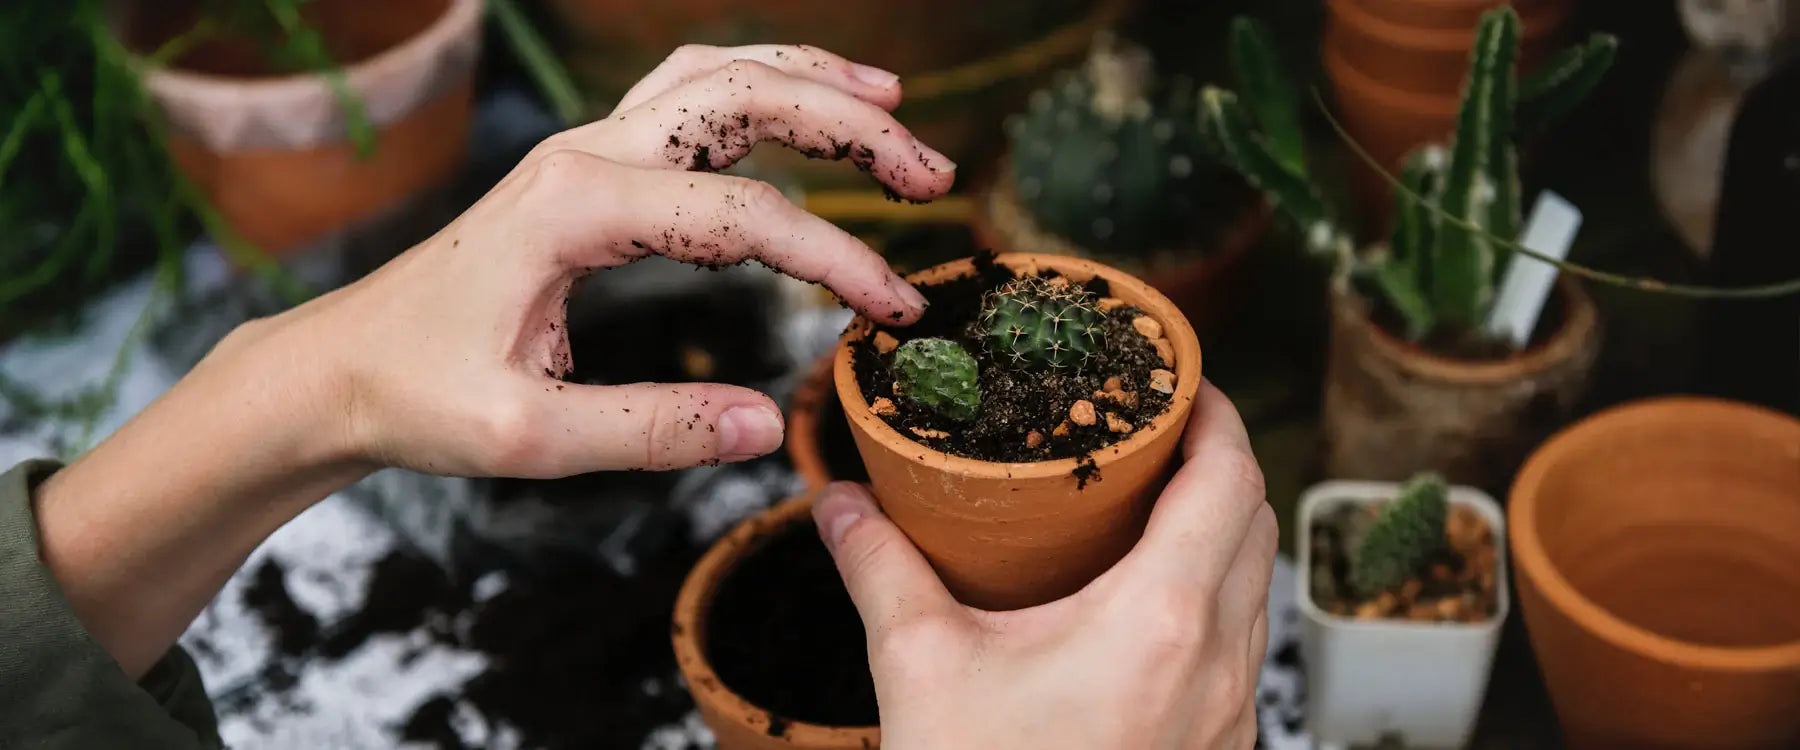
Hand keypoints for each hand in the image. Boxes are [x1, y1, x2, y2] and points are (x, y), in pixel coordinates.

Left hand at [29, 43, 954, 678]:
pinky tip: (808, 105)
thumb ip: (652, 430)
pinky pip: (688, 97)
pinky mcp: (588, 167)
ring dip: (812, 84)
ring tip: (894, 110)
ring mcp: (585, 149)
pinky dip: (761, 89)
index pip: (744, 215)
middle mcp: (585, 155)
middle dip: (851, 126)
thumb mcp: (529, 437)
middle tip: (932, 173)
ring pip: (718, 76)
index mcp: (575, 209)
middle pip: (744, 98)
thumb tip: (766, 426)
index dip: (836, 260)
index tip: (895, 312)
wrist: (340, 367)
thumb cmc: (420, 397)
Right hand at [814, 383, 1275, 748]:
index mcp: (1161, 620)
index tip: (1179, 378)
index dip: (1215, 412)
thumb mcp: (919, 667)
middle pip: (1255, 521)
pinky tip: (1148, 600)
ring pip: (1256, 586)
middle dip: (1217, 460)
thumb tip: (839, 502)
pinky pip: (1242, 646)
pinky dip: (1214, 596)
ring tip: (1149, 502)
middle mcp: (1219, 663)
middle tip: (1154, 429)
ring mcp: (1231, 715)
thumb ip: (880, 569)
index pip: (1229, 478)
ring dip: (1220, 529)